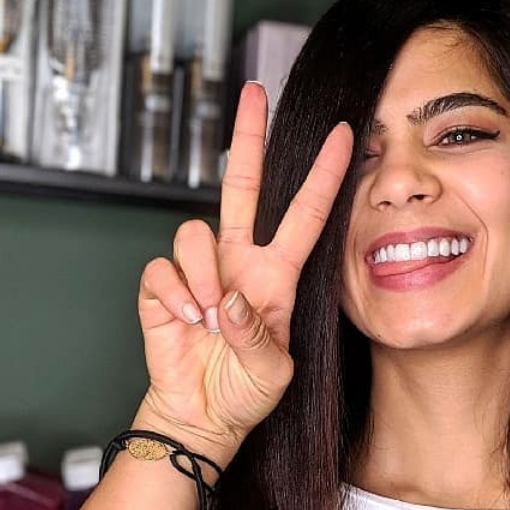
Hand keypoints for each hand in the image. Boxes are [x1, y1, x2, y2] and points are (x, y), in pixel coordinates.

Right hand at [134, 82, 353, 461]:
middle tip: (255, 92)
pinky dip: (178, 296)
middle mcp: (239, 262)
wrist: (204, 417)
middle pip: (242, 185)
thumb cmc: (246, 392)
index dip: (324, 175)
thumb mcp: (274, 371)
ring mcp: (201, 272)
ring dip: (206, 276)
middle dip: (249, 137)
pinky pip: (165, 269)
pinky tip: (188, 320)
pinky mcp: (164, 286)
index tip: (344, 135)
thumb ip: (259, 337)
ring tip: (211, 316)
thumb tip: (231, 300)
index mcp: (276, 276)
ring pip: (196, 231)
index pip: (305, 214)